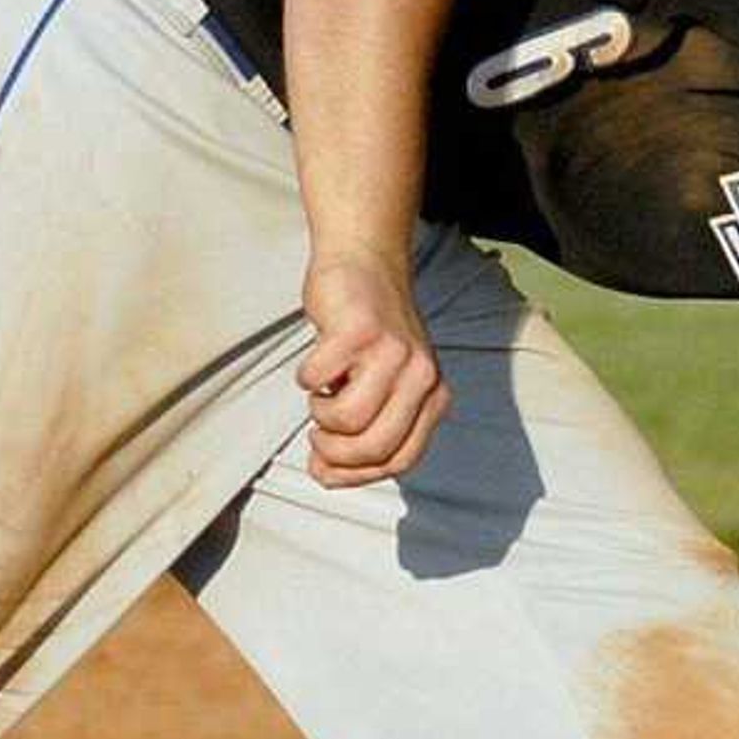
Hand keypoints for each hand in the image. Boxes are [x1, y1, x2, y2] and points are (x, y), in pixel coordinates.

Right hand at [296, 254, 448, 488]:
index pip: (400, 461)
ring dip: (320, 415)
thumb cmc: (366, 333)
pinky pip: (319, 378)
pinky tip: (316, 364)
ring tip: (320, 396)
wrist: (363, 264)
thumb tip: (323, 474)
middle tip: (318, 436)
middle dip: (335, 453)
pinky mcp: (359, 331)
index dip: (357, 474)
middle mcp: (421, 376)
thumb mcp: (382, 386)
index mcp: (432, 396)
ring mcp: (393, 352)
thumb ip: (364, 431)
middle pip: (375, 447)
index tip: (327, 468)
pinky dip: (306, 378)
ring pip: (348, 419)